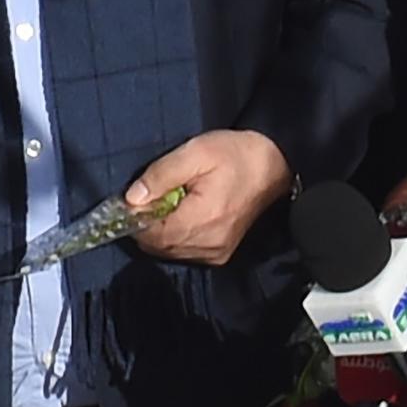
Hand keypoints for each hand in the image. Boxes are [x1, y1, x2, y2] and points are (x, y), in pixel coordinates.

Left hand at [127, 129, 292, 265]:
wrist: (275, 166)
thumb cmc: (235, 155)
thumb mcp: (195, 152)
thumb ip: (160, 175)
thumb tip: (131, 199)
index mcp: (202, 220)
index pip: (150, 235)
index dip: (136, 217)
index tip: (135, 198)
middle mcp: (209, 245)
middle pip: (157, 246)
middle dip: (148, 224)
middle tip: (154, 196)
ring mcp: (215, 253)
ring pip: (169, 252)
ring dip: (161, 231)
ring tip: (172, 203)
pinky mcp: (220, 254)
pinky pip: (185, 252)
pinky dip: (176, 237)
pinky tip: (185, 215)